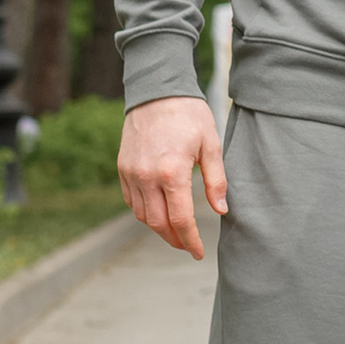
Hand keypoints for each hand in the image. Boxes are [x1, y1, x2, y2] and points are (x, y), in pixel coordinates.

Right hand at [118, 94, 227, 258]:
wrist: (157, 91)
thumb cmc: (189, 115)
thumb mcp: (211, 145)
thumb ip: (216, 181)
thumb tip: (221, 211)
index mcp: (172, 173)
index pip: (180, 220)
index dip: (191, 240)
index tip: (199, 253)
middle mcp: (146, 177)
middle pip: (158, 223)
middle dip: (175, 239)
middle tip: (189, 246)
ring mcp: (131, 173)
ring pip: (141, 215)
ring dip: (158, 228)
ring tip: (176, 232)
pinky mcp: (123, 168)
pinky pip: (131, 201)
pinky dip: (144, 212)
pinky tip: (159, 212)